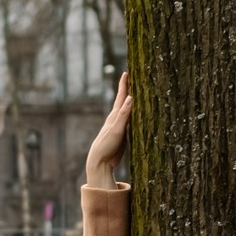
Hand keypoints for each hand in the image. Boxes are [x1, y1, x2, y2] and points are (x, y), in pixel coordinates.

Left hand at [85, 71, 131, 187]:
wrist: (100, 162)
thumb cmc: (106, 146)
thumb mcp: (116, 130)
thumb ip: (124, 115)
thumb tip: (130, 97)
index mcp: (114, 116)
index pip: (121, 97)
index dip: (124, 85)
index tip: (126, 72)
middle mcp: (116, 120)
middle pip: (123, 101)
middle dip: (127, 90)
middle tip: (132, 78)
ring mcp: (119, 127)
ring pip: (126, 111)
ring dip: (130, 102)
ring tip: (135, 93)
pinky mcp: (122, 136)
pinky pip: (129, 122)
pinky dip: (132, 115)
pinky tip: (135, 115)